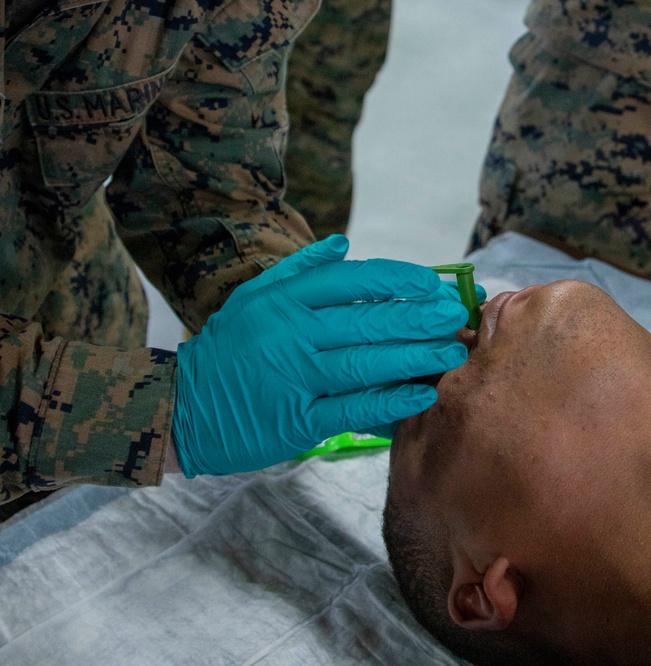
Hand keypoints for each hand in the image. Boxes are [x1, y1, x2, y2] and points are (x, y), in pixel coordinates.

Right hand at [171, 235, 467, 476]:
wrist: (181, 408)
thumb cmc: (225, 350)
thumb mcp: (252, 299)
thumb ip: (300, 271)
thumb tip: (343, 244)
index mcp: (284, 300)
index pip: (354, 280)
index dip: (400, 279)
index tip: (433, 284)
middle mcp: (291, 334)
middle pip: (370, 320)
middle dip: (420, 318)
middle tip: (454, 318)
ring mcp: (295, 378)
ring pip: (368, 364)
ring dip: (416, 358)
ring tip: (449, 353)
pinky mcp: (298, 421)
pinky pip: (354, 408)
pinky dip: (390, 401)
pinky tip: (420, 394)